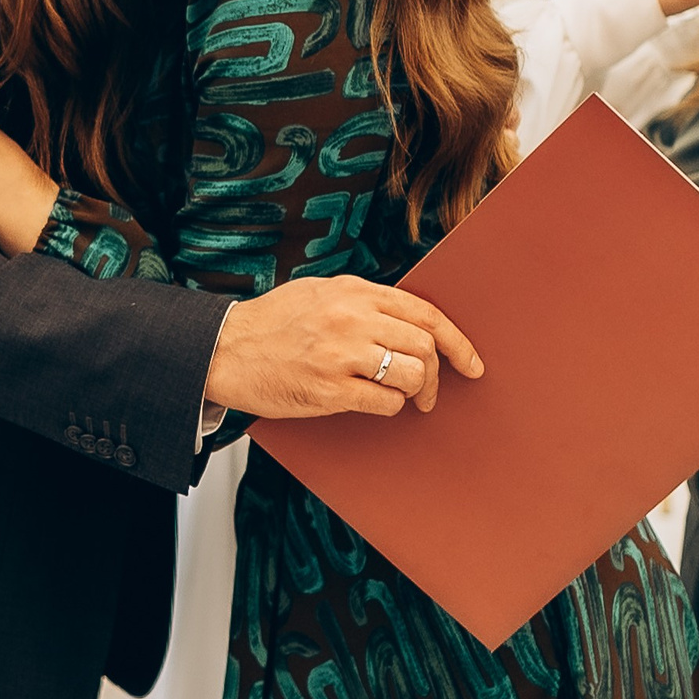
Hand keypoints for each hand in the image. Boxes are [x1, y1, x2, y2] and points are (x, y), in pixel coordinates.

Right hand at [205, 275, 485, 418]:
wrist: (226, 350)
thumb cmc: (272, 323)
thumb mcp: (321, 292)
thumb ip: (364, 301)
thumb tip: (409, 322)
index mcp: (355, 291)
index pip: (425, 314)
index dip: (458, 342)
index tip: (472, 363)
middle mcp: (352, 319)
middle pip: (424, 347)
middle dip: (435, 374)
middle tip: (428, 391)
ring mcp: (342, 355)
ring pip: (409, 375)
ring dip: (411, 392)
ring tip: (398, 396)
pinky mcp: (329, 390)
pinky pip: (384, 403)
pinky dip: (388, 407)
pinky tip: (372, 402)